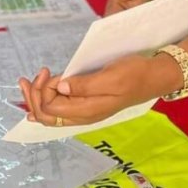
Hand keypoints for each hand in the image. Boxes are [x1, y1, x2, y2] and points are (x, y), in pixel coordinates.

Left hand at [18, 54, 169, 127]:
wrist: (152, 77)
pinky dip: (46, 97)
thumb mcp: (110, 76)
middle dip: (34, 95)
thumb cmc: (134, 74)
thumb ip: (85, 85)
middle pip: (45, 115)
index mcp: (87, 111)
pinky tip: (40, 89)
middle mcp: (82, 116)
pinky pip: (59, 108)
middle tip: (38, 73)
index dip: (42, 91)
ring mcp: (84, 111)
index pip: (50, 109)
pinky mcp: (86, 104)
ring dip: (37, 95)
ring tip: (35, 77)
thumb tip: (60, 88)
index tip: (48, 71)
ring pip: (50, 113)